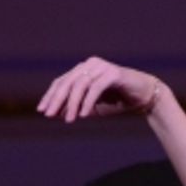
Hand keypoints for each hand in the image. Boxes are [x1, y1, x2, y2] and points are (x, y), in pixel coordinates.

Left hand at [37, 57, 162, 123]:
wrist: (144, 97)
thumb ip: (76, 108)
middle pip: (67, 82)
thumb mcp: (93, 107)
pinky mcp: (113, 73)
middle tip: (49, 115)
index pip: (61, 82)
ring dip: (72, 104)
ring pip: (80, 85)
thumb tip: (55, 113)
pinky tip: (82, 114)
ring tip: (68, 120)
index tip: (42, 110)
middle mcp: (90, 65)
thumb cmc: (118, 101)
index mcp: (83, 70)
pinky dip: (88, 102)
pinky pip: (96, 88)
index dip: (50, 96)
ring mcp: (102, 67)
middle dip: (56, 100)